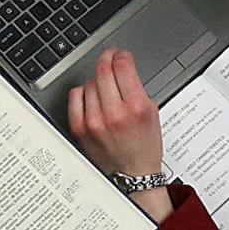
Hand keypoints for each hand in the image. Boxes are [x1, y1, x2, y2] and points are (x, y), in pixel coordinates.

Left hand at [68, 48, 165, 175]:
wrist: (132, 175)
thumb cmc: (144, 146)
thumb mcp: (152, 113)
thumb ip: (137, 88)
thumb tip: (122, 66)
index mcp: (136, 108)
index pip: (123, 67)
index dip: (121, 55)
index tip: (121, 54)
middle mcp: (114, 114)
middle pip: (103, 71)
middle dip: (107, 58)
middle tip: (109, 56)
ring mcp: (94, 122)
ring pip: (89, 82)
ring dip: (97, 78)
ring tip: (105, 86)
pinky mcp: (79, 129)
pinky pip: (76, 96)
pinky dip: (83, 91)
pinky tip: (91, 95)